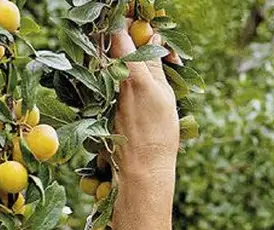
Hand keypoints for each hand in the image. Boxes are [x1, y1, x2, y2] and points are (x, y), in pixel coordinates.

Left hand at [108, 26, 179, 179]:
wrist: (143, 165)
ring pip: (116, 61)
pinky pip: (115, 77)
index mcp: (131, 73)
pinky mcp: (107, 101)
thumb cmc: (159, 134)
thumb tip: (153, 39)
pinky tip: (147, 82)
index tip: (142, 20)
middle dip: (133, 37)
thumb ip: (156, 64)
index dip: (129, 23)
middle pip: (116, 43)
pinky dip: (129, 73)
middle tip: (154, 40)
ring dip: (133, 56)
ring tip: (156, 64)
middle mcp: (113, 78)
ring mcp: (108, 89)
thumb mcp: (165, 95)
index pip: (121, 33)